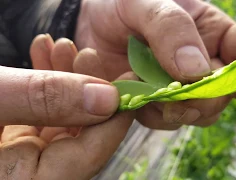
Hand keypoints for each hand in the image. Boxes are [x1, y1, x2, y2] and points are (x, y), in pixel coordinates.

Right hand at [0, 35, 133, 178]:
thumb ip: (43, 100)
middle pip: (81, 135)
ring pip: (61, 119)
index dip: (115, 117)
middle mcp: (30, 175)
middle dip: (88, 90)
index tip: (132, 82)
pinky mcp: (12, 140)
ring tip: (64, 48)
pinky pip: (40, 113)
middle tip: (90, 55)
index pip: (91, 153)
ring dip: (65, 80)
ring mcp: (20, 157)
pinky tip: (45, 55)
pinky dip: (44, 85)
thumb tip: (105, 98)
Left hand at [74, 0, 235, 128]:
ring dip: (179, 110)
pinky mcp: (156, 103)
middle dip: (208, 100)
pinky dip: (153, 115)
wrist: (86, 24)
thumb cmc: (120, 4)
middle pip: (225, 94)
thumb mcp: (145, 2)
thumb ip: (173, 29)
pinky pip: (166, 120)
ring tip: (150, 94)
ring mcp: (179, 86)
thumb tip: (198, 72)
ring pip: (198, 113)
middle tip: (182, 94)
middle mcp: (201, 63)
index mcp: (211, 33)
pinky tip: (134, 98)